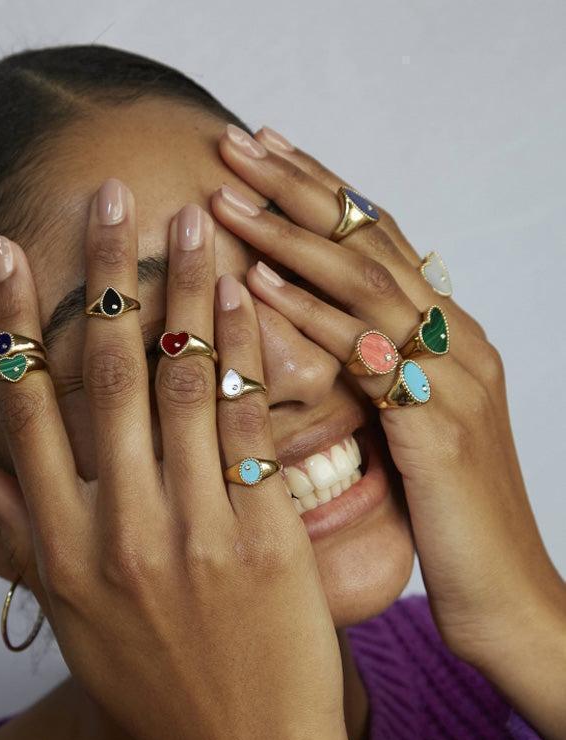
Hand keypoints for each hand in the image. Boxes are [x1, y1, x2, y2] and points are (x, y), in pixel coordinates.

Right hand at [0, 181, 353, 739]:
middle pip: (104, 373)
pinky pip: (252, 425)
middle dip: (106, 272)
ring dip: (186, 292)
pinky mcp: (264, 536)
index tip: (7, 251)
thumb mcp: (70, 618)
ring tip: (193, 222)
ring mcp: (193, 530)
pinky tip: (249, 296)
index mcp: (62, 546)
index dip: (14, 319)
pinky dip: (248, 354)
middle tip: (113, 195)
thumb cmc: (157, 685)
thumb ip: (20, 537)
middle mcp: (118, 528)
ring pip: (184, 383)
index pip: (27, 407)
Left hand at [211, 125, 564, 671]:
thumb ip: (377, 379)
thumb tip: (323, 345)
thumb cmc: (450, 523)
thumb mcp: (411, 434)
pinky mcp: (439, 426)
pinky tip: (257, 285)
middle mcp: (459, 342)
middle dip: (300, 186)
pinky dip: (310, 315)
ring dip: (292, 234)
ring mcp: (455, 378)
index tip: (262, 150)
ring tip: (229, 195)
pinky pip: (367, 355)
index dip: (322, 191)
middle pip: (373, 240)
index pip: (381, 241)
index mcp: (451, 339)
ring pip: (368, 282)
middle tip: (235, 139)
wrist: (510, 599)